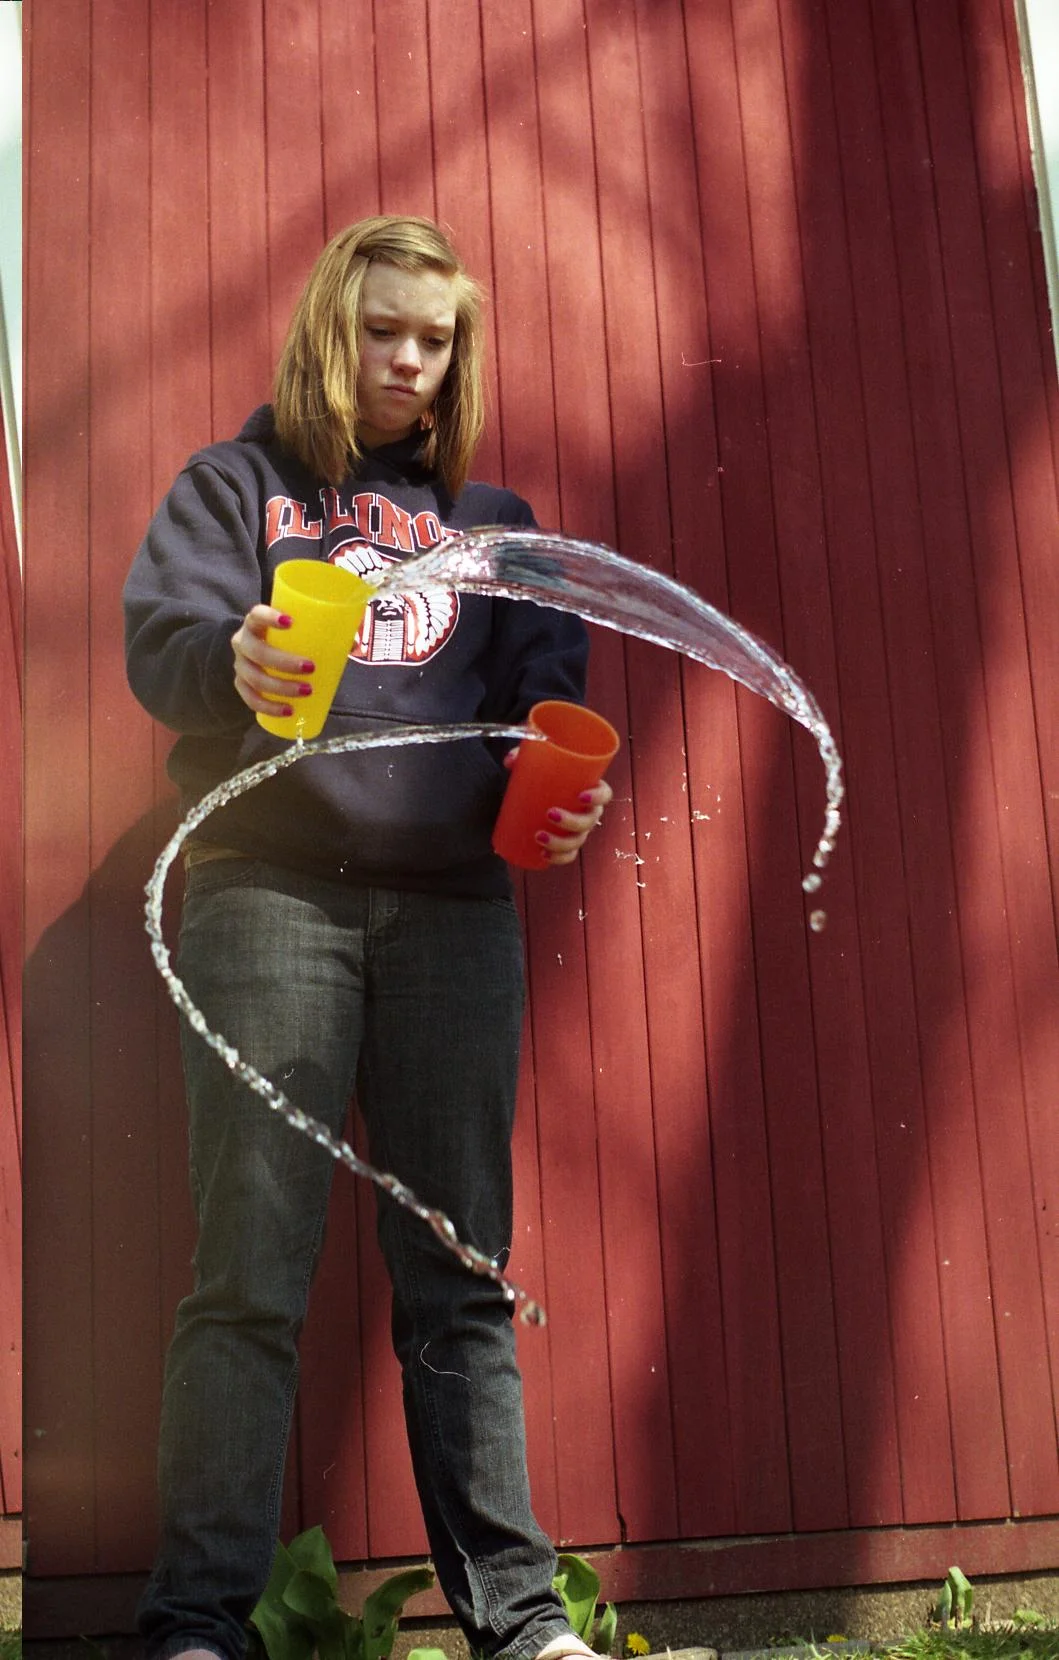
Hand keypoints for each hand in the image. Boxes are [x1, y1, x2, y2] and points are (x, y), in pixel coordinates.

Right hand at [231, 605, 314, 716]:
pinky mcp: (242, 685)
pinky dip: (268, 706)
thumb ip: (324, 631)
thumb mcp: (302, 630)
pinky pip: (250, 698)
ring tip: (307, 691)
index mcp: (255, 623)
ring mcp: (240, 665)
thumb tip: (354, 643)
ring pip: (254, 678)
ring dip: (280, 687)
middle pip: (256, 651)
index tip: (291, 621)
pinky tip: (287, 710)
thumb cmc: (289, 639)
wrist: (265, 654)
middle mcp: (242, 642)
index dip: (269, 617)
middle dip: (283, 661)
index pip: (256, 614)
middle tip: (311, 667)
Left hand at [502, 749, 612, 866]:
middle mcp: (589, 812)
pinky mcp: (565, 843)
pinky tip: (544, 855)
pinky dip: (558, 858)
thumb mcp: (535, 760)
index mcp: (590, 789)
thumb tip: (510, 761)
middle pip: (589, 821)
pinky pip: (567, 855)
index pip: (605, 794)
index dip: (598, 797)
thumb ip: (524, 754)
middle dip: (572, 821)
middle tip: (549, 814)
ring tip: (538, 836)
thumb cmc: (544, 771)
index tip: (581, 795)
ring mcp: (579, 830)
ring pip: (577, 841)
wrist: (535, 791)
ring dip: (561, 843)